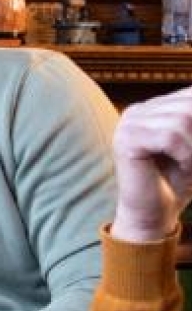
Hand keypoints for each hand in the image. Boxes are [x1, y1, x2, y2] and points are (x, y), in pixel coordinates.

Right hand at [111, 88, 191, 242]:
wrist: (153, 215)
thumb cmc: (178, 181)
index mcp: (153, 107)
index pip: (190, 95)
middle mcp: (138, 111)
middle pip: (189, 105)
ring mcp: (128, 124)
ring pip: (182, 120)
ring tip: (191, 167)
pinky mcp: (126, 141)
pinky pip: (170, 137)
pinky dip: (187, 155)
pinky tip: (184, 168)